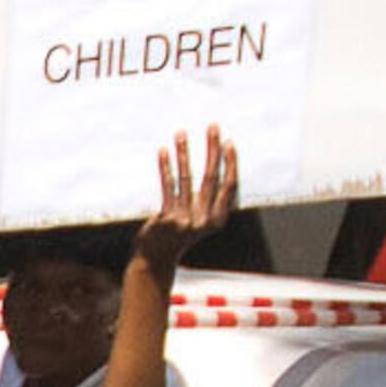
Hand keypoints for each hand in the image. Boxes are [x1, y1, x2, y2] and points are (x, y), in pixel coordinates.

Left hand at [134, 125, 236, 275]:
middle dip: (212, 149)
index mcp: (217, 220)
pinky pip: (167, 186)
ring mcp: (185, 219)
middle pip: (211, 177)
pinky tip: (163, 151)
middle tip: (212, 127)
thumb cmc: (178, 236)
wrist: (155, 259)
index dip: (230, 163)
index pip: (228, 186)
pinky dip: (165, 167)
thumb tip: (215, 171)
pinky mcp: (167, 218)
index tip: (228, 143)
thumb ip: (208, 203)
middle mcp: (204, 219)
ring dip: (184, 153)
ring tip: (181, 133)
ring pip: (186, 178)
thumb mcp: (199, 222)